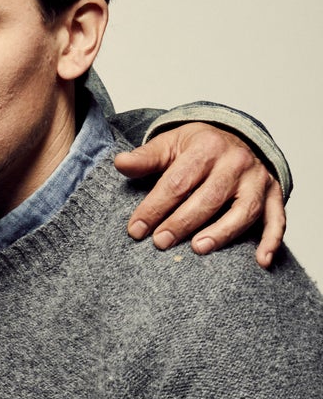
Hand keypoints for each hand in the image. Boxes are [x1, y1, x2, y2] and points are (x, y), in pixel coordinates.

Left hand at [114, 124, 284, 267]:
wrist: (235, 137)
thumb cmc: (197, 148)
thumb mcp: (170, 145)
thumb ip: (146, 158)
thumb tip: (120, 163)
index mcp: (207, 148)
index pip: (177, 182)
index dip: (154, 207)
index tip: (135, 230)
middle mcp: (236, 162)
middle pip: (208, 197)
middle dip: (182, 222)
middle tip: (160, 243)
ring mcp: (258, 180)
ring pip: (243, 210)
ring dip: (222, 232)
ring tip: (198, 249)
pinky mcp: (273, 195)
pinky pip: (277, 219)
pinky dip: (272, 241)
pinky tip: (261, 261)